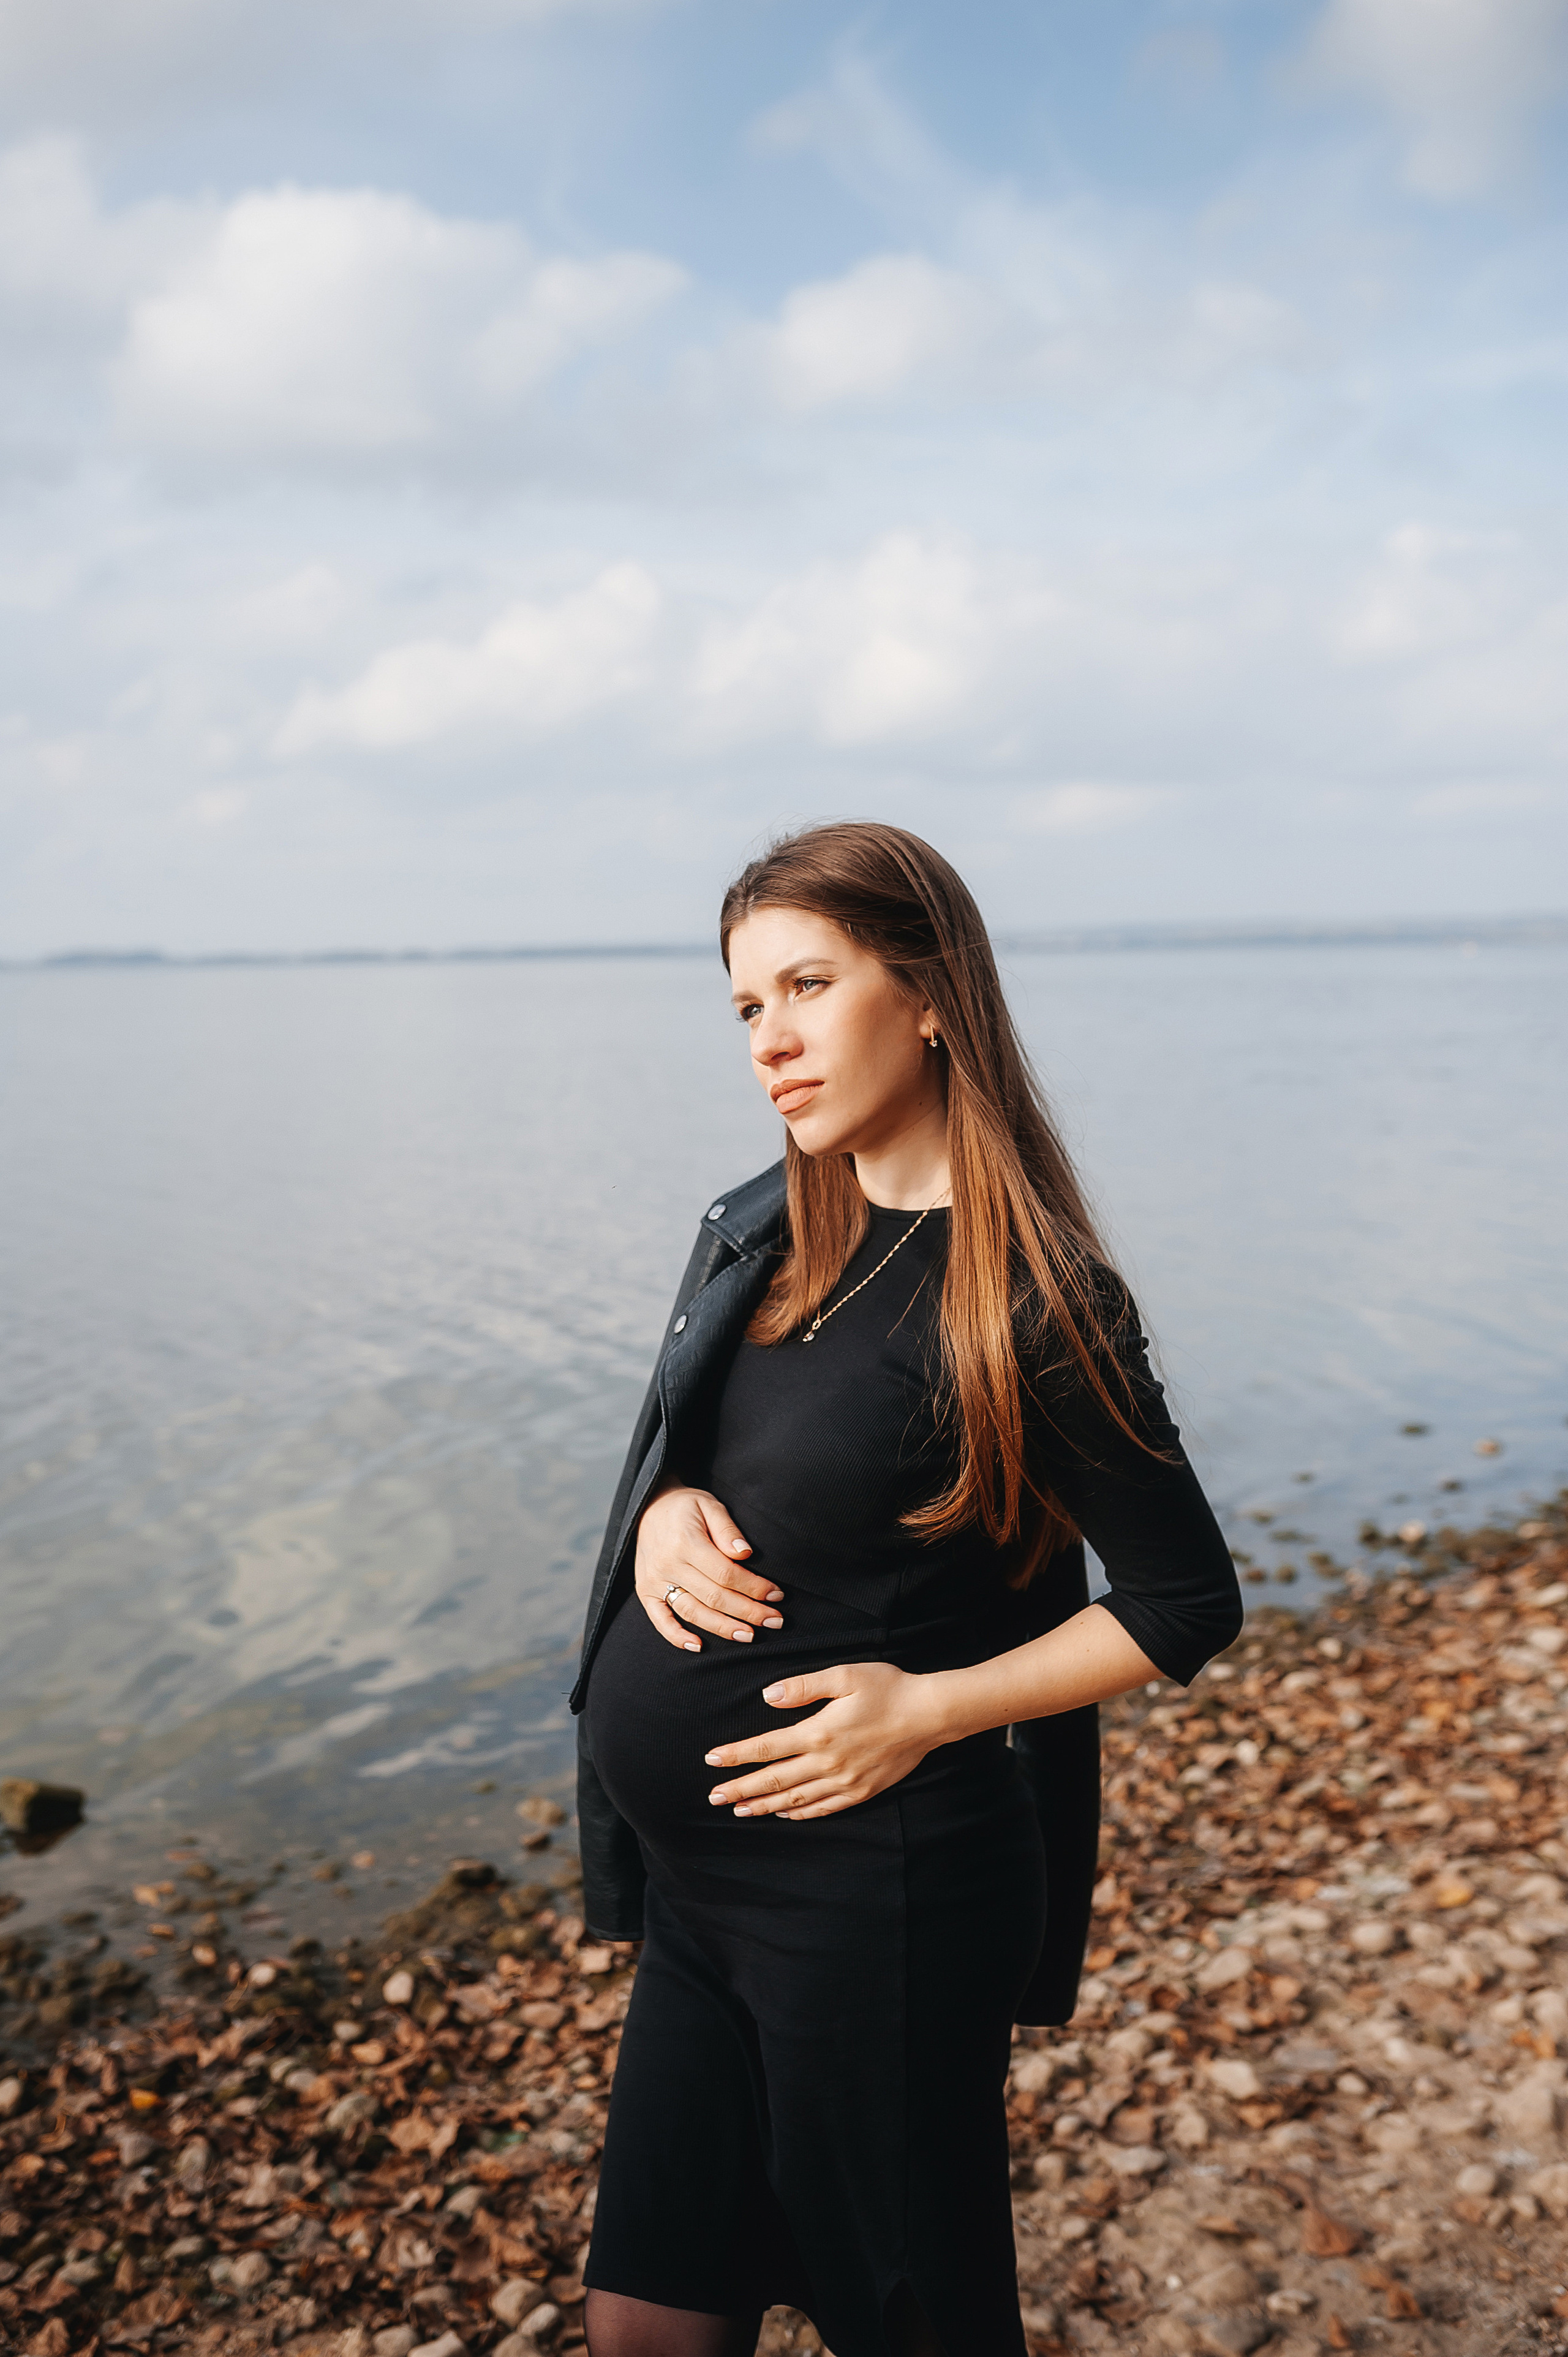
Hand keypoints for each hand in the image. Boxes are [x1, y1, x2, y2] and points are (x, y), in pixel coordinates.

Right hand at [634, 1486, 784, 1652]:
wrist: (648, 1505)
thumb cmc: (686, 1506)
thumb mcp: (710, 1505)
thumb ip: (727, 1529)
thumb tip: (745, 1554)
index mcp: (685, 1542)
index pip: (725, 1574)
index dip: (753, 1587)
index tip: (776, 1594)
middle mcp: (667, 1564)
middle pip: (713, 1597)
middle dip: (748, 1612)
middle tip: (775, 1620)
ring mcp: (654, 1580)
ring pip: (692, 1612)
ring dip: (722, 1628)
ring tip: (748, 1636)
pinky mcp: (645, 1591)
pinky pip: (659, 1620)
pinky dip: (676, 1637)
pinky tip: (698, 1646)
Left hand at [703, 1661, 938, 1819]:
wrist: (930, 1715)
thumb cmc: (888, 1688)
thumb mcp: (845, 1675)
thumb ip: (803, 1686)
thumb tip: (768, 1696)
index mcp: (819, 1733)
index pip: (766, 1747)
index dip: (736, 1755)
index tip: (711, 1760)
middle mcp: (827, 1763)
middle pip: (774, 1780)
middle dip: (740, 1789)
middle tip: (713, 1798)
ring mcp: (845, 1782)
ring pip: (795, 1799)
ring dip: (764, 1806)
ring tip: (740, 1810)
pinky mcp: (862, 1791)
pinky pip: (824, 1808)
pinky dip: (800, 1814)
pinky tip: (785, 1814)